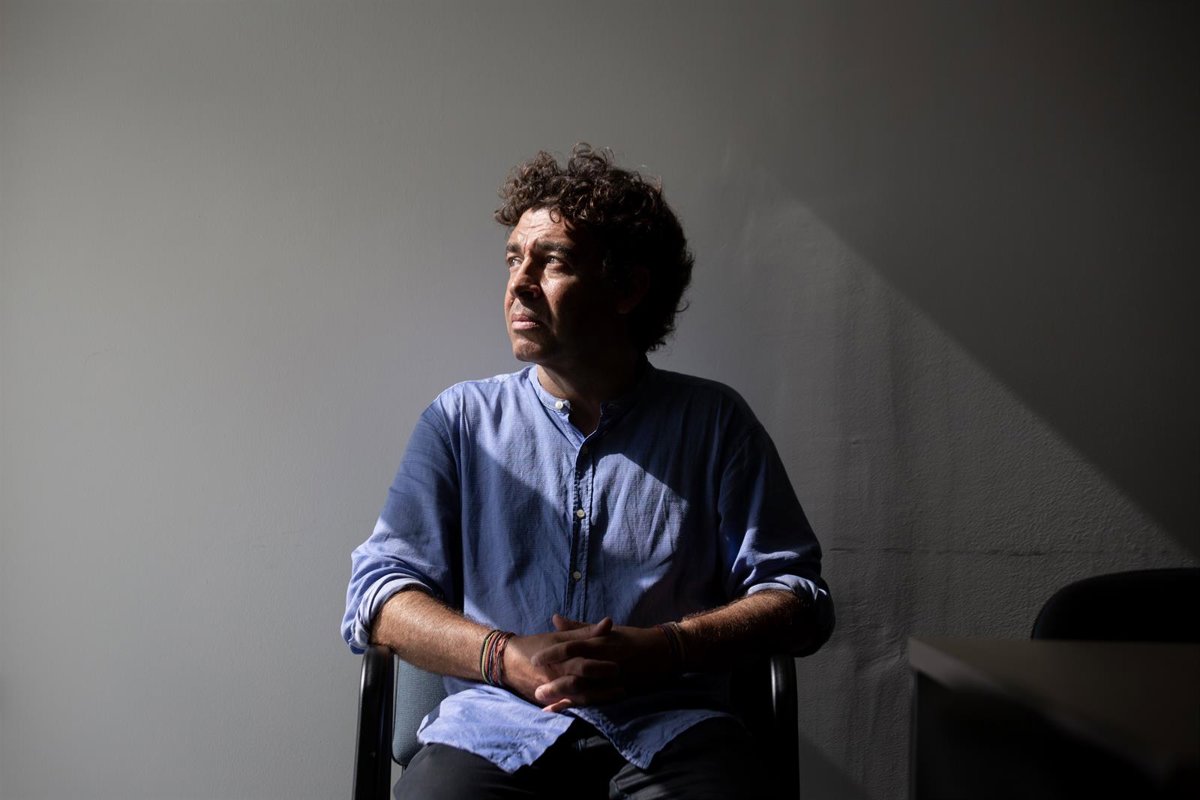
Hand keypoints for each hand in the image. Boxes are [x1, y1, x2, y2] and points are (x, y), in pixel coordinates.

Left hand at [523, 614, 673, 711]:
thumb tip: (554, 618)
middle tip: (535, 689)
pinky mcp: (619, 690)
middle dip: (555, 683)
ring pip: (585, 690)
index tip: (533, 659)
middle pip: (575, 673)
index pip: (571, 647)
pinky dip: (578, 706)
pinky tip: (564, 711)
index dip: (552, 654)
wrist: (662, 652)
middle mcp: (604, 660)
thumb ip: (578, 627)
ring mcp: (612, 678)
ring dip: (564, 698)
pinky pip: (596, 701)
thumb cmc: (630, 638)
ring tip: (544, 704)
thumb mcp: (605, 631)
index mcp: (600, 642)